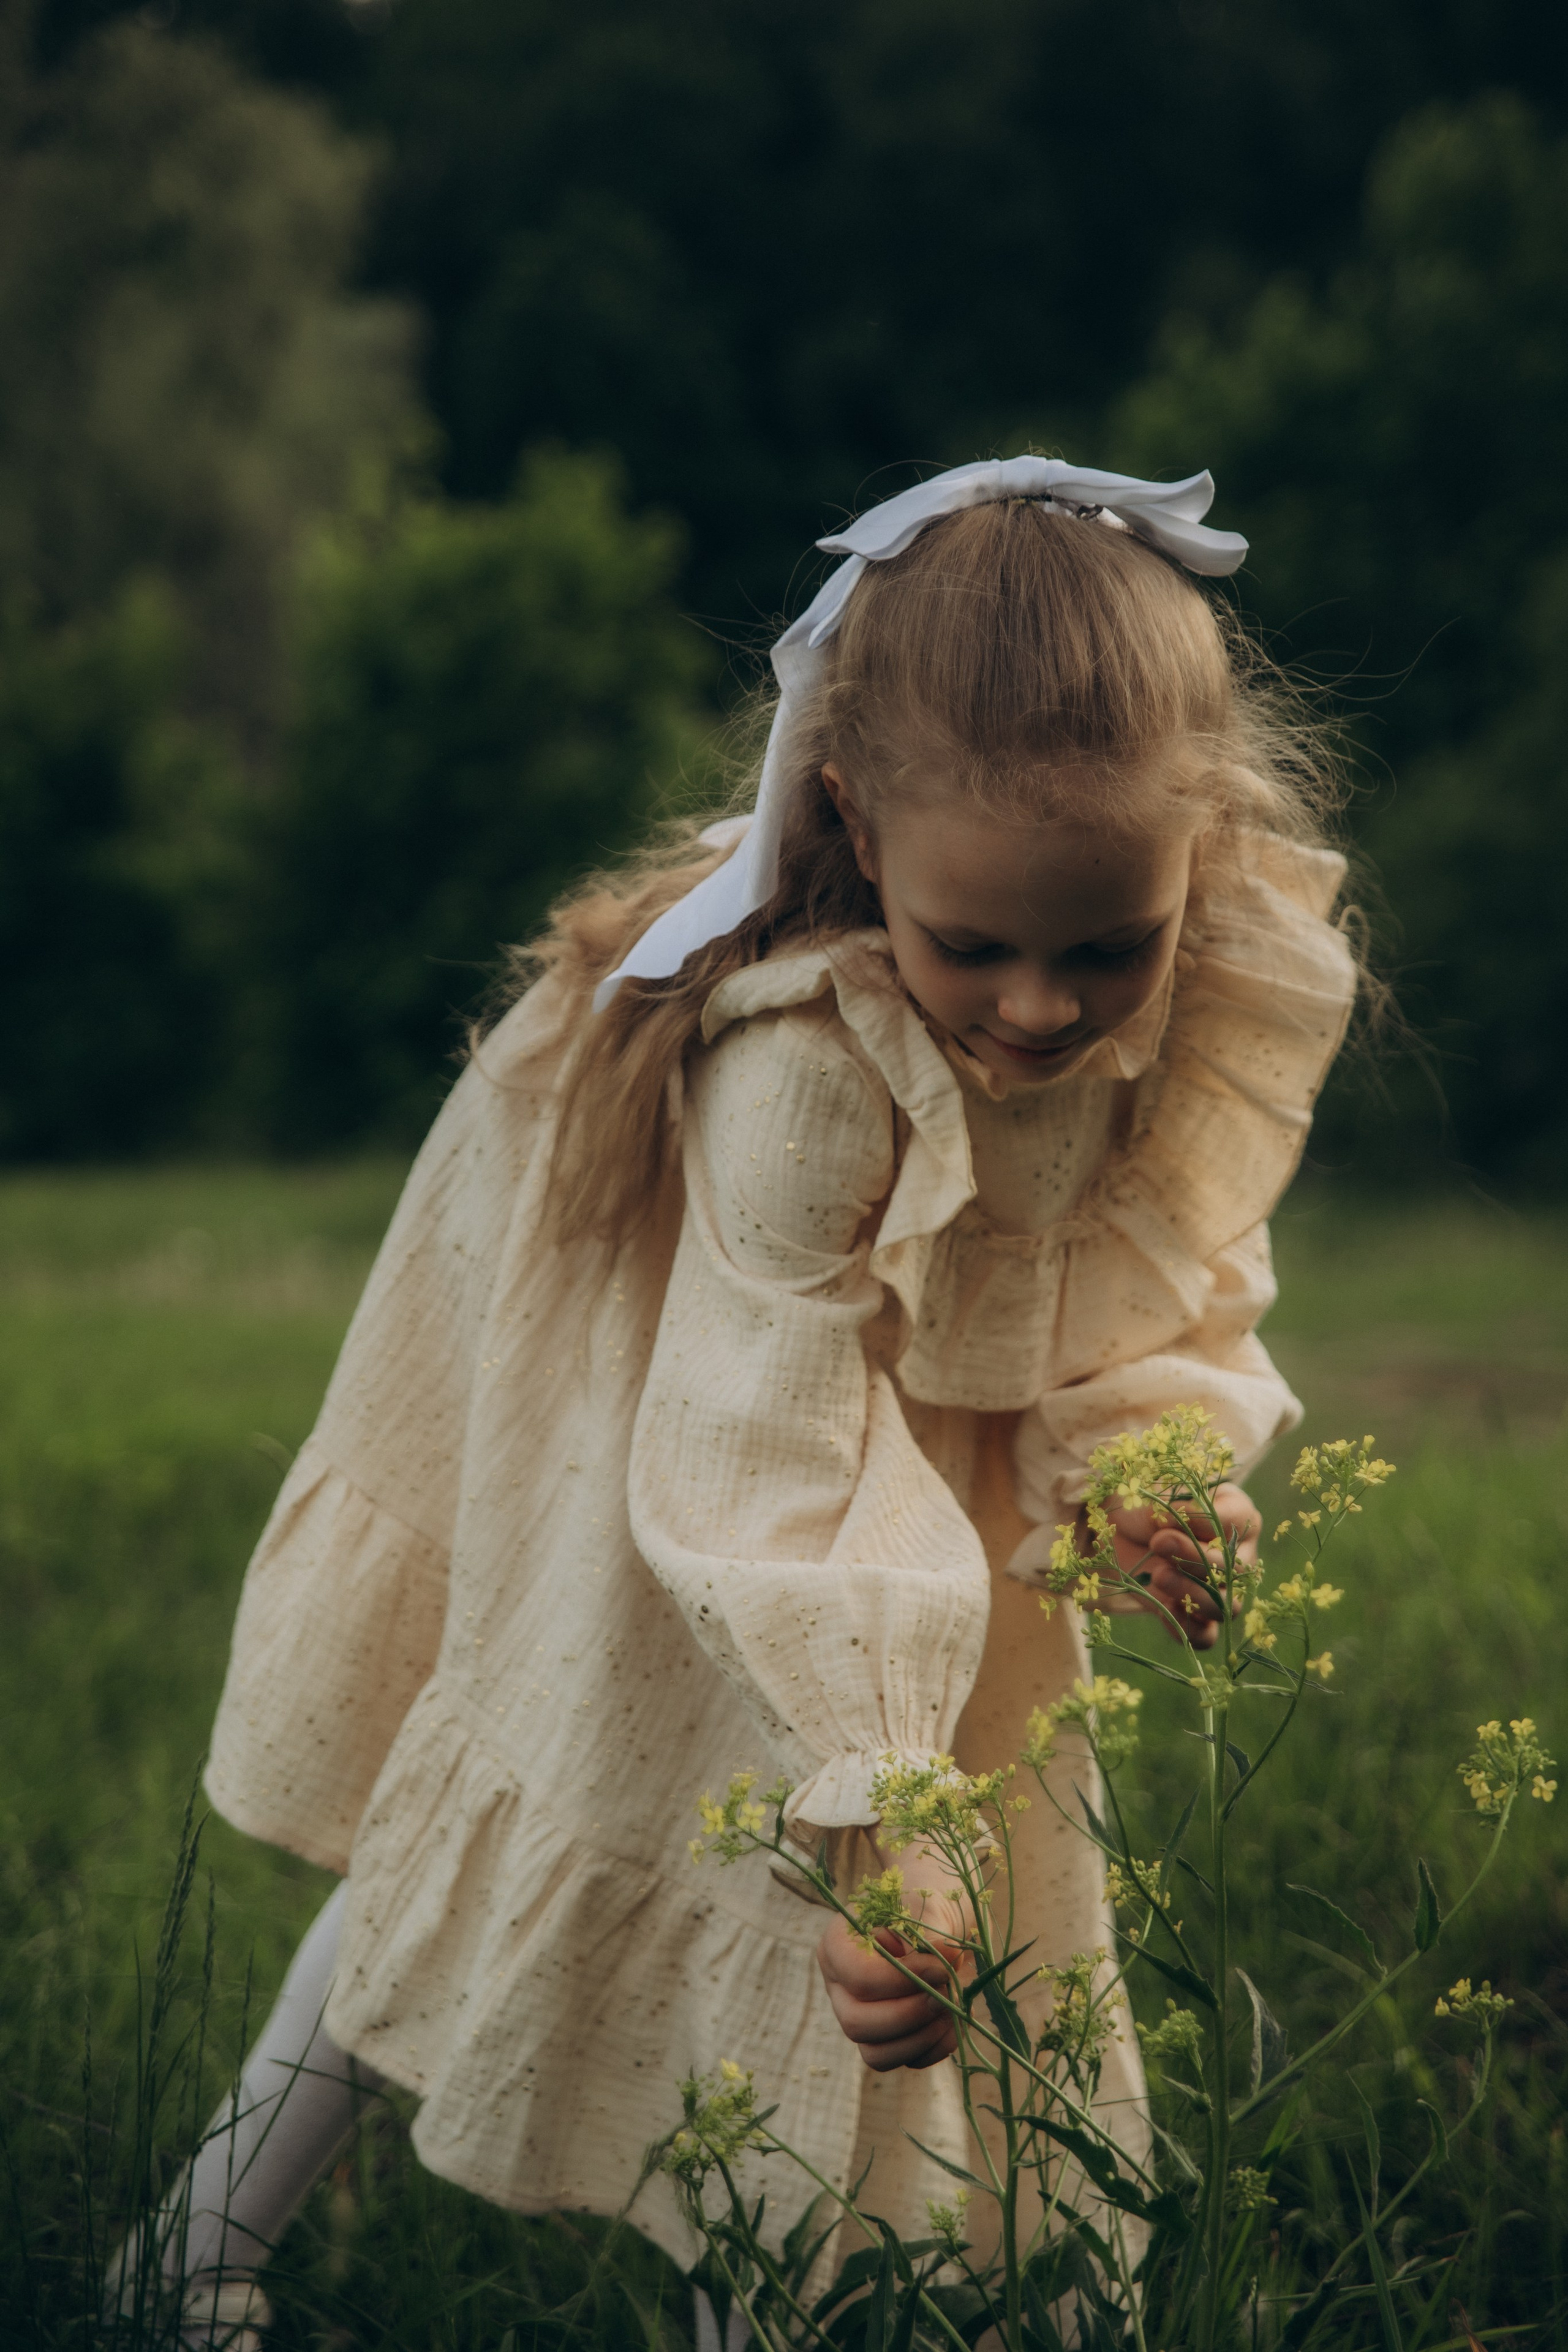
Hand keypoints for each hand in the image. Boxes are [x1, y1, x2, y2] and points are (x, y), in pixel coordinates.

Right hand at [815, 1848, 971, 2071]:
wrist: (937, 1921)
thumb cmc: (925, 1907)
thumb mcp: (926, 1909)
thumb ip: (931, 1932)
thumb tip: (943, 1960)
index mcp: (837, 1945)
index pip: (858, 1977)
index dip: (904, 1979)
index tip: (941, 1967)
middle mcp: (839, 1987)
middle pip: (857, 2024)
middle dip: (910, 2014)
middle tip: (947, 1992)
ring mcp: (859, 2018)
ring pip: (875, 2054)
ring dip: (922, 2037)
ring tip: (953, 2006)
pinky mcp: (885, 2041)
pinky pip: (905, 2062)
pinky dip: (935, 2048)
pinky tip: (953, 2020)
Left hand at [1077, 1482, 1259, 1650]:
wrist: (1123, 1533)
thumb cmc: (1146, 1506)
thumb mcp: (1151, 1499)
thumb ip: (1167, 1510)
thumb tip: (1173, 1521)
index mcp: (1238, 1516)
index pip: (1238, 1520)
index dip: (1204, 1520)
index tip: (1166, 1515)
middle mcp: (1239, 1556)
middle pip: (1235, 1568)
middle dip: (1196, 1557)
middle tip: (1158, 1542)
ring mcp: (1221, 1589)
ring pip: (1227, 1606)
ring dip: (1193, 1593)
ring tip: (1159, 1575)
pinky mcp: (1196, 1614)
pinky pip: (1206, 1636)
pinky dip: (1188, 1627)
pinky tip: (1163, 1611)